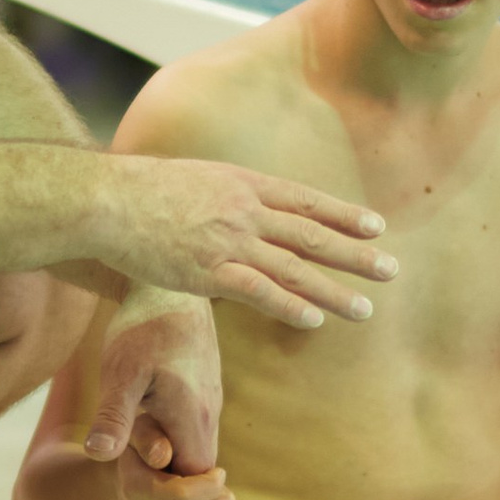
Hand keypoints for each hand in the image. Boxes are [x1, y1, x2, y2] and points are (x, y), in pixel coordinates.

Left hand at [86, 286, 220, 468]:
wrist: (166, 284)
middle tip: (130, 444)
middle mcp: (210, 412)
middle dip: (166, 471)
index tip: (133, 461)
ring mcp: (211, 399)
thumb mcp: (119, 374)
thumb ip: (113, 418)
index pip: (193, 480)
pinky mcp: (206, 387)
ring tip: (136, 422)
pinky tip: (146, 406)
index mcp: (192, 417)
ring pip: (196, 445)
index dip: (164, 485)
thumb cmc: (140, 329)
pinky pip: (195, 425)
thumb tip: (99, 456)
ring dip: (169, 448)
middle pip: (198, 469)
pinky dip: (173, 429)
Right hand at [98, 157, 395, 329]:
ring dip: (334, 291)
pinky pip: (258, 291)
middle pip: (312, 235)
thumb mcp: (195, 178)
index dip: (344, 215)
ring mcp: (229, 241)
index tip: (378, 227)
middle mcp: (245, 211)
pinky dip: (290, 306)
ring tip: (365, 309)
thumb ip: (224, 195)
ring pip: (295, 268)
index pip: (307, 201)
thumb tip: (239, 207)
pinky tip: (314, 320)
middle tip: (391, 269)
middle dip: (356, 254)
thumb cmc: (142, 190)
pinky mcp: (207, 271)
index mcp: (244, 184)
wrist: (108, 200)